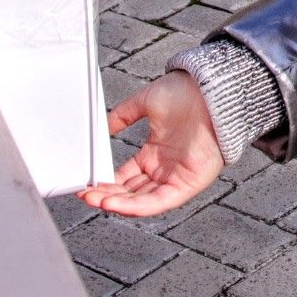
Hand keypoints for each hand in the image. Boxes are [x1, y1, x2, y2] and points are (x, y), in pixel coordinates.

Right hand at [77, 72, 223, 216]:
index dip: (106, 183)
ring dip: (117, 203)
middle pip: (131, 192)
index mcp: (155, 153)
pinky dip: (137, 206)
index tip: (86, 184)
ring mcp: (177, 177)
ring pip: (142, 200)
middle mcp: (165, 168)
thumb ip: (122, 115)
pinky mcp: (189, 184)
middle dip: (106, 195)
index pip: (126, 177)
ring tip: (94, 200)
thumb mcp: (146, 102)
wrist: (211, 89)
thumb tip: (103, 125)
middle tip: (84, 194)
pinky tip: (116, 204)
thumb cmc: (188, 92)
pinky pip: (159, 202)